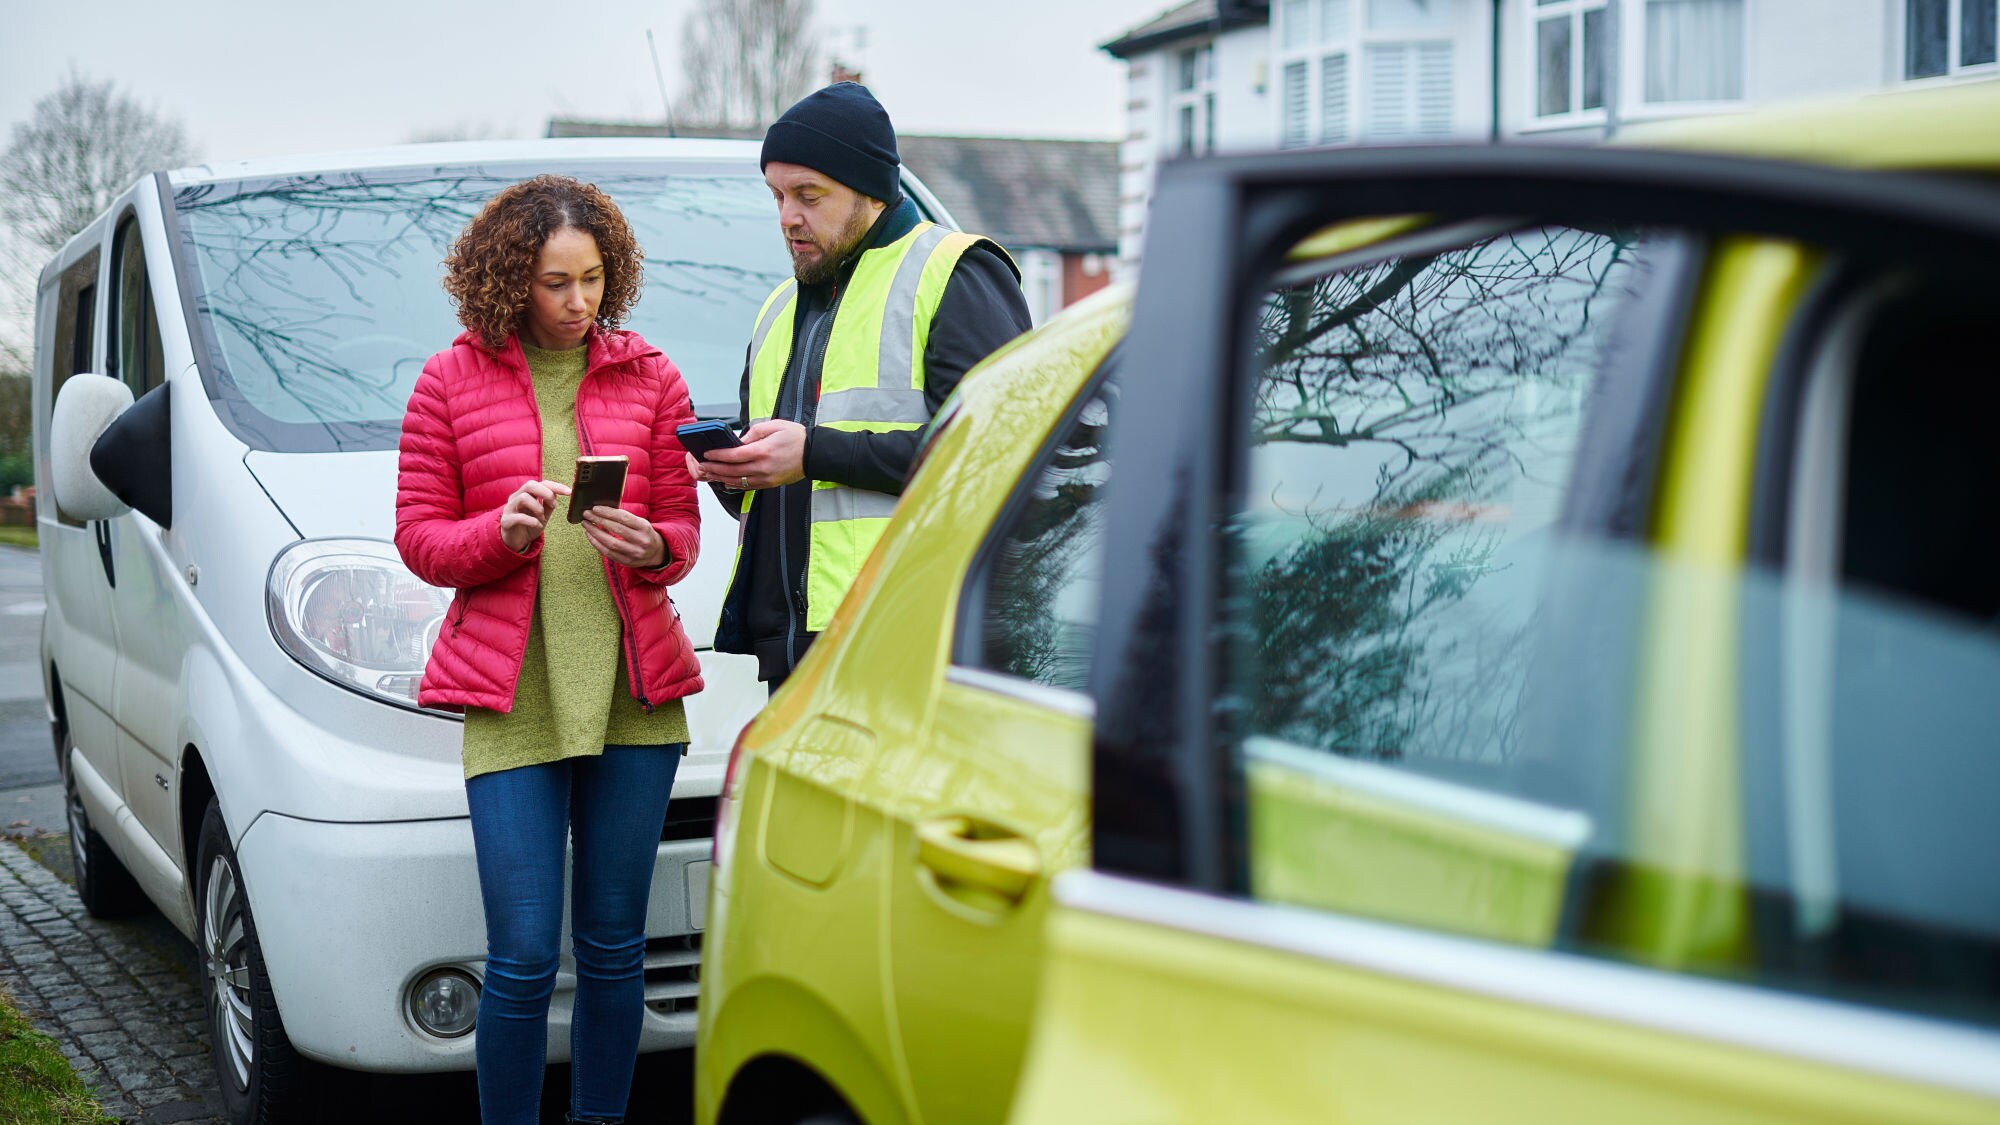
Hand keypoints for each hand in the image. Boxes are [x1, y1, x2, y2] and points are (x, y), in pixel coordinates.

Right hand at [500, 479, 570, 553]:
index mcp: (527, 494)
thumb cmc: (529, 525)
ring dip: (538, 508)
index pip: (541, 483)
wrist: (516, 542)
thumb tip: (557, 493)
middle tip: (554, 505)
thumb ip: (549, 504)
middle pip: (530, 485)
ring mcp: (509, 508)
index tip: (569, 492)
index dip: (555, 486)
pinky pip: (518, 517)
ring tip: (542, 518)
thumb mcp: (543, 514)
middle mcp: (516, 497)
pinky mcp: (506, 521)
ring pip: (523, 497)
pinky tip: (537, 525)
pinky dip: (531, 521)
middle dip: (546, 493)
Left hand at [582, 505, 666, 567]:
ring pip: (610, 543)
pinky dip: (596, 543)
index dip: (608, 512)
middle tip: (587, 514)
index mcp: (644, 528)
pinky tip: (590, 536)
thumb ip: (625, 517)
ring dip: (595, 532)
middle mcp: (641, 541)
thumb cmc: (643, 533)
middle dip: (599, 520)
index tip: (595, 508)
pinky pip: (608, 553)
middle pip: (616, 529)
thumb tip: (602, 510)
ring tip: (586, 524)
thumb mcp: (640, 523)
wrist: (655, 552)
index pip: (624, 518)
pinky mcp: (627, 562)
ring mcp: (634, 553)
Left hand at [687, 419, 805, 490]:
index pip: (734, 455)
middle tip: (702, 465)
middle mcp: (763, 467)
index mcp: (763, 451)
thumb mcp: (774, 426)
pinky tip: (725, 480)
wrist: (814, 454)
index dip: (718, 455)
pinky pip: (747, 486)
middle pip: (732, 471)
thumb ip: (753, 432)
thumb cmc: (795, 437)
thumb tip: (738, 441)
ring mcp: (766, 478)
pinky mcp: (769, 484)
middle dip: (714, 468)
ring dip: (721, 477)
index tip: (706, 453)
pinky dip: (733, 484)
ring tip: (709, 473)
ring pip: (737, 481)